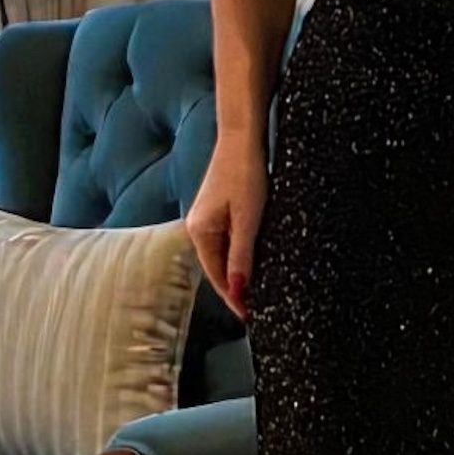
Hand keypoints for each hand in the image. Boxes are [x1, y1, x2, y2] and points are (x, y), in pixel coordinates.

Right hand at [186, 135, 266, 321]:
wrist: (242, 138)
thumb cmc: (245, 174)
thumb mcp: (248, 220)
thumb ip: (242, 256)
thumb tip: (237, 292)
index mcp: (200, 233)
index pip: (217, 277)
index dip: (233, 298)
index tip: (250, 317)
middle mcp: (197, 228)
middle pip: (217, 269)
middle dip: (235, 289)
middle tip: (256, 309)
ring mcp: (205, 219)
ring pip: (222, 256)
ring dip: (237, 273)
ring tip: (256, 291)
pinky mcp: (216, 211)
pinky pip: (226, 242)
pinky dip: (238, 256)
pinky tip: (251, 262)